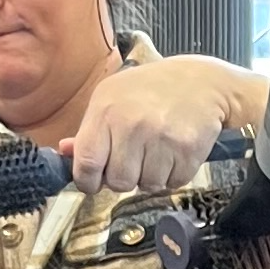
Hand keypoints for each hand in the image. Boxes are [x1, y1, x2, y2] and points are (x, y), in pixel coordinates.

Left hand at [59, 56, 237, 193]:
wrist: (203, 82)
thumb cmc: (153, 89)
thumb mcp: (113, 97)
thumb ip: (89, 130)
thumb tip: (66, 152)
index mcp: (106, 110)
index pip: (86, 164)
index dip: (88, 181)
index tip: (95, 181)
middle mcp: (132, 124)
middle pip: (118, 182)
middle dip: (126, 177)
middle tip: (136, 158)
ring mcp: (161, 138)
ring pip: (146, 186)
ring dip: (151, 176)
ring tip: (158, 150)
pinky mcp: (187, 150)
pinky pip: (172, 183)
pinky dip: (173, 174)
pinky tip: (174, 152)